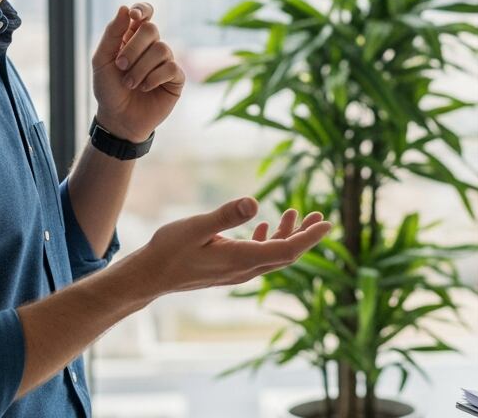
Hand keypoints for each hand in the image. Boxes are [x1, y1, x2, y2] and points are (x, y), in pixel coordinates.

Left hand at [92, 3, 184, 140]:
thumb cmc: (108, 89)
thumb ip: (112, 33)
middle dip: (134, 48)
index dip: (142, 10)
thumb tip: (125, 7)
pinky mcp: (176, 78)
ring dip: (140, 68)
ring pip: (161, 49)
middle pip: (151, 29)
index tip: (134, 16)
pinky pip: (171, 68)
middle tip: (120, 65)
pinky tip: (144, 88)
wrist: (118, 118)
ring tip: (130, 83)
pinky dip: (154, 78)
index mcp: (132, 37)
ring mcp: (165, 61)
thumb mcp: (102, 60)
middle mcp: (151, 46)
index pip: (145, 14)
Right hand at [130, 197, 330, 299]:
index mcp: (242, 259)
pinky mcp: (228, 269)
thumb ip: (225, 215)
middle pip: (285, 255)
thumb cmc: (169, 250)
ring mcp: (236, 272)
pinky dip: (268, 240)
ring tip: (296, 212)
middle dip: (305, 235)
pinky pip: (258, 256)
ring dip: (287, 235)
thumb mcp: (196, 227)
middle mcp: (244, 270)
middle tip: (321, 216)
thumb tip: (255, 202)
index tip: (328, 223)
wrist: (149, 276)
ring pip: (273, 256)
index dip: (310, 237)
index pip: (287, 250)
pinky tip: (265, 224)